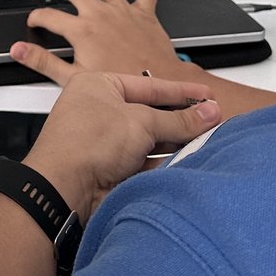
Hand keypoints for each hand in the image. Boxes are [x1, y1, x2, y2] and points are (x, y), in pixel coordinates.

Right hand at [18, 0, 185, 81]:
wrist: (159, 87)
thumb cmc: (121, 87)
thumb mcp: (74, 79)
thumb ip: (43, 62)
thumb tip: (20, 50)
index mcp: (83, 31)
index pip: (49, 15)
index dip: (36, 16)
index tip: (35, 21)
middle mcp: (101, 15)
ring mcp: (124, 11)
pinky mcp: (146, 13)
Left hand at [19, 68, 219, 219]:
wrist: (63, 189)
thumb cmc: (84, 145)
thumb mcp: (141, 123)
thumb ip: (178, 120)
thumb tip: (207, 113)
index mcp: (98, 86)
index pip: (149, 86)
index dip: (181, 92)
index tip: (206, 96)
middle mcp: (98, 111)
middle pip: (150, 113)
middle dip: (181, 120)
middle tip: (211, 121)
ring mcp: (104, 142)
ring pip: (149, 140)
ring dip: (174, 143)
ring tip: (203, 141)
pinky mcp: (109, 169)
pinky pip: (144, 162)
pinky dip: (163, 162)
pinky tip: (184, 161)